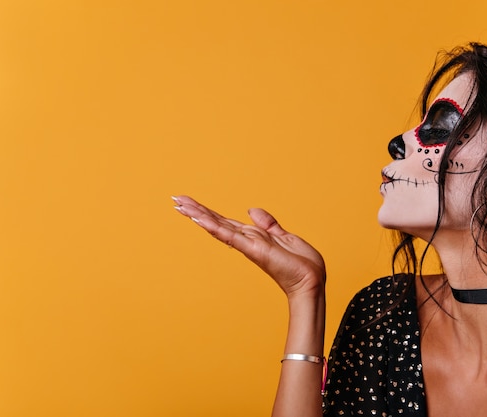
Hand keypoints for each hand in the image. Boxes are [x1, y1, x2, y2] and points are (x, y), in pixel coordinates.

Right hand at [172, 196, 325, 297]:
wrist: (311, 280)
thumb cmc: (301, 264)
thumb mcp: (284, 236)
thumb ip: (268, 223)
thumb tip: (251, 210)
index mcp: (253, 237)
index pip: (226, 222)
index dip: (208, 212)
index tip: (190, 203)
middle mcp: (246, 241)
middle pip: (216, 222)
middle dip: (196, 211)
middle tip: (175, 200)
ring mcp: (248, 245)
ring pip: (218, 227)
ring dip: (198, 215)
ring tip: (179, 205)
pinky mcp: (253, 250)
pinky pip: (230, 236)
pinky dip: (214, 227)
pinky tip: (198, 219)